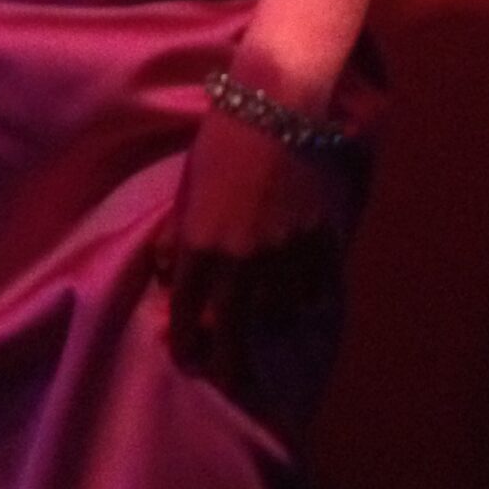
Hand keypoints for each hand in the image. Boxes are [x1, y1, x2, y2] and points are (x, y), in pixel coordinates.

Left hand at [154, 107, 347, 398]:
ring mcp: (285, 258)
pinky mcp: (321, 245)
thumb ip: (178, 235)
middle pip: (233, 333)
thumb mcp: (189, 186)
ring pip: (277, 315)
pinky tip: (299, 301)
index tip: (185, 356)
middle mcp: (242, 262)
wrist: (281, 106)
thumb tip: (167, 274)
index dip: (185, 340)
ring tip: (264, 332)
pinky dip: (304, 300)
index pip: (187, 311)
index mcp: (201, 245)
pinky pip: (313, 291)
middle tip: (227, 382)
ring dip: (267, 326)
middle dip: (228, 365)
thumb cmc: (224, 138)